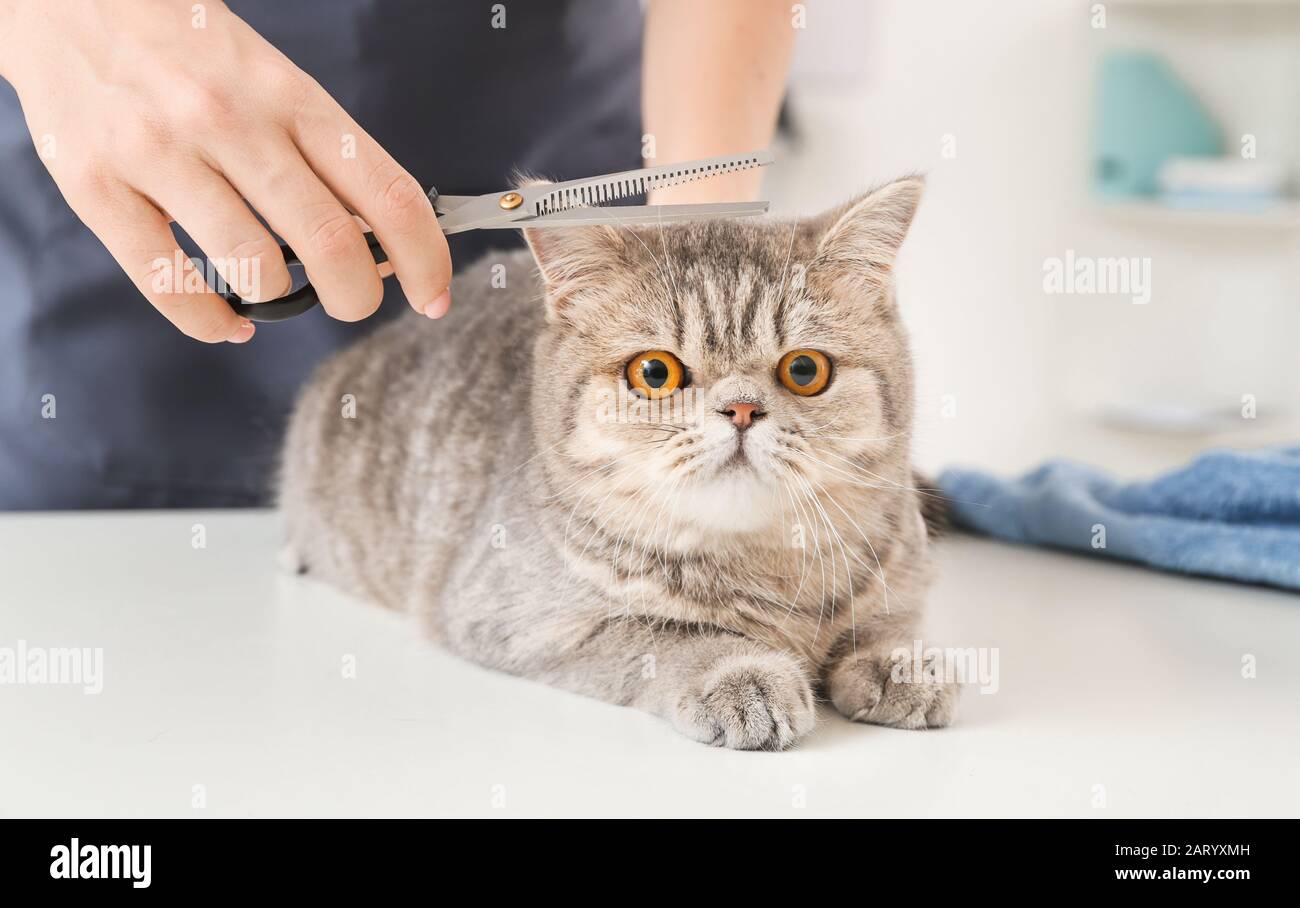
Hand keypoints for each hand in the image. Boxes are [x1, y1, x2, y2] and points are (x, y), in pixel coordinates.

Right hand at [0, 0, 451, 342]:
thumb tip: (383, 246)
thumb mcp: (276, 84)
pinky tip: (229, 321)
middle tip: (354, 301)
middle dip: (358, 296)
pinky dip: (211, 324)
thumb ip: (326, 159)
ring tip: (273, 289)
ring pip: (253, 270)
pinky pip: (168, 287)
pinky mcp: (96, 185)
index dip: (425, 258)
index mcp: (291, 96)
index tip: (434, 295)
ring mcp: (159, 152)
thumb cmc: (193, 53)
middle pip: (329, 243)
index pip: (387, 192)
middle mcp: (230, 122)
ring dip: (278, 301)